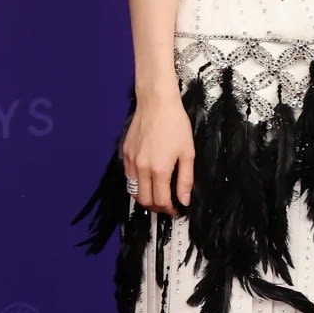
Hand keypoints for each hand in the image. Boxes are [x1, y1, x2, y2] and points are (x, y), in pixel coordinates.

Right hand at [123, 92, 194, 214]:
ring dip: (145, 197)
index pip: (160, 201)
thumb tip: (184, 200)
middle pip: (144, 201)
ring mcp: (131, 161)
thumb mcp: (187, 153)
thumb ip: (185, 179)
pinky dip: (137, 183)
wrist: (156, 103)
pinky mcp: (125, 153)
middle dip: (156, 207)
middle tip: (167, 204)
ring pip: (133, 191)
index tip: (176, 209)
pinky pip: (128, 176)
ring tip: (157, 194)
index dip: (169, 209)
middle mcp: (141, 168)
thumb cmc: (175, 124)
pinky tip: (148, 178)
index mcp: (159, 169)